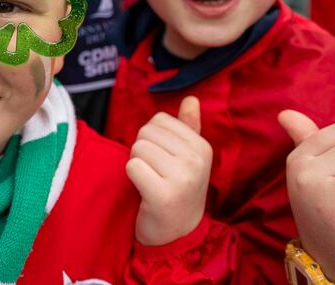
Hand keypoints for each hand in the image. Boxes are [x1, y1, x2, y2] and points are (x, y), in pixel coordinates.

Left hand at [128, 96, 212, 245]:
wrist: (177, 234)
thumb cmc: (178, 190)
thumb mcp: (188, 158)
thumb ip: (188, 128)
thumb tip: (191, 99)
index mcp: (202, 147)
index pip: (159, 120)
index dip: (152, 138)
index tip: (163, 160)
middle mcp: (196, 160)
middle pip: (145, 132)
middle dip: (142, 151)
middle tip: (154, 173)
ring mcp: (182, 178)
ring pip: (137, 148)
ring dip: (137, 165)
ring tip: (150, 181)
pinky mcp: (162, 194)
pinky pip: (132, 167)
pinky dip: (132, 178)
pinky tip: (145, 191)